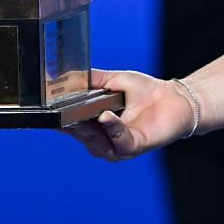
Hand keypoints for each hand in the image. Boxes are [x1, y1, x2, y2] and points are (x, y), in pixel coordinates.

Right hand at [66, 69, 194, 161]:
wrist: (174, 98)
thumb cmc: (146, 91)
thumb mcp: (113, 80)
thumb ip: (90, 80)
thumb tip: (67, 75)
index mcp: (96, 126)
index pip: (71, 125)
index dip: (60, 117)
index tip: (48, 108)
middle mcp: (103, 140)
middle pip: (79, 134)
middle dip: (70, 123)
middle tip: (61, 111)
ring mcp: (117, 147)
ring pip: (95, 142)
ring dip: (88, 128)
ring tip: (83, 113)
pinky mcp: (133, 148)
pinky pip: (118, 141)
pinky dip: (111, 128)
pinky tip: (106, 116)